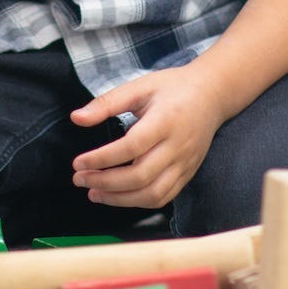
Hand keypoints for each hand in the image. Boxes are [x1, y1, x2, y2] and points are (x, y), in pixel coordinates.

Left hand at [69, 63, 226, 208]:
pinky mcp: (188, 174)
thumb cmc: (172, 88)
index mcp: (164, 121)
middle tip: (79, 179)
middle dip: (106, 183)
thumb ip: (107, 102)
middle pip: (141, 176)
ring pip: (153, 194)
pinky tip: (117, 196)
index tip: (78, 162)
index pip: (131, 147)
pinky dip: (138, 202)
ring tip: (94, 193)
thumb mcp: (138, 87)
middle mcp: (177, 147)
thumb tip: (76, 118)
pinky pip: (164, 197)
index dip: (102, 159)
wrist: (211, 96)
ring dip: (120, 199)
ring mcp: (185, 164)